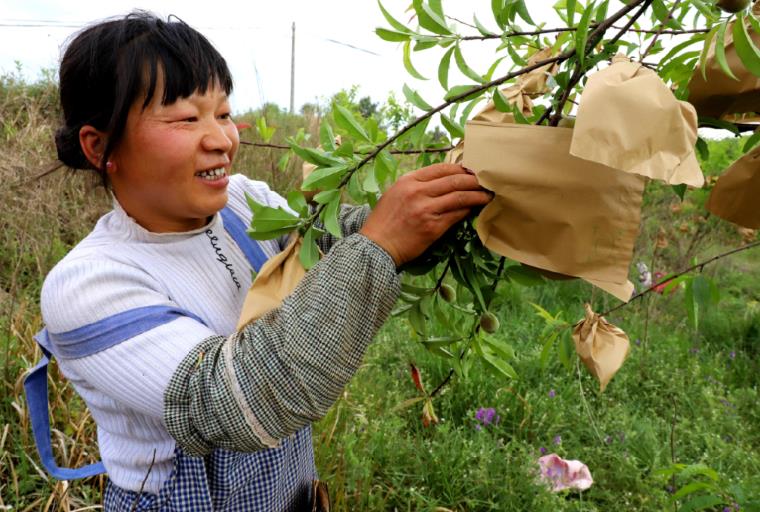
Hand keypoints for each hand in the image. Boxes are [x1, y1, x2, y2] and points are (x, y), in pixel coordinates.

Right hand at [360, 163, 492, 265]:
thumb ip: (416, 185)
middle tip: (486, 182)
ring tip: (488, 195)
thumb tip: (443, 181)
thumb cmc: (385, 221)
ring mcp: (426, 209)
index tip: (471, 171)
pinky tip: (475, 209)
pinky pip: (457, 215)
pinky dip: (468, 210)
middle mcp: (418, 192)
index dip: (460, 168)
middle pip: (455, 180)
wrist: (377, 245)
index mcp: (408, 181)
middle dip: (474, 180)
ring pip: (460, 196)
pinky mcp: (433, 227)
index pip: (442, 168)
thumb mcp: (396, 193)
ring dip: (477, 195)